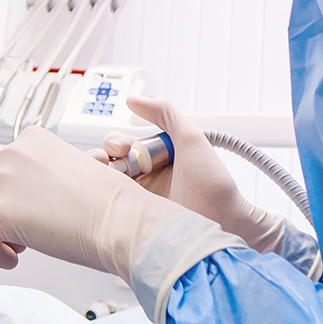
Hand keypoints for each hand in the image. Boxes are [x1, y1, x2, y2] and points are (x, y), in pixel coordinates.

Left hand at [0, 127, 182, 276]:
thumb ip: (36, 177)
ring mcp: (1, 182)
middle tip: (13, 231)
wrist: (122, 221)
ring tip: (17, 246)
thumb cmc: (108, 205)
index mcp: (29, 140)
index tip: (22, 212)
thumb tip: (17, 201)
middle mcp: (10, 154)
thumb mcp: (67, 173)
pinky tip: (16, 260)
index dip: (4, 196)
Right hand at [100, 96, 288, 253]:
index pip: (120, 144)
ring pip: (104, 185)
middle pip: (108, 163)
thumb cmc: (214, 185)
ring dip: (97, 177)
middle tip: (110, 162)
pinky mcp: (134, 222)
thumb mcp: (191, 140)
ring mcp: (138, 201)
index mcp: (154, 159)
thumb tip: (134, 100)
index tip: (123, 147)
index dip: (115, 142)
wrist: (225, 222)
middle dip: (101, 157)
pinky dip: (102, 202)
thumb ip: (166, 114)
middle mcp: (143, 178)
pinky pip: (110, 210)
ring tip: (106, 179)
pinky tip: (105, 199)